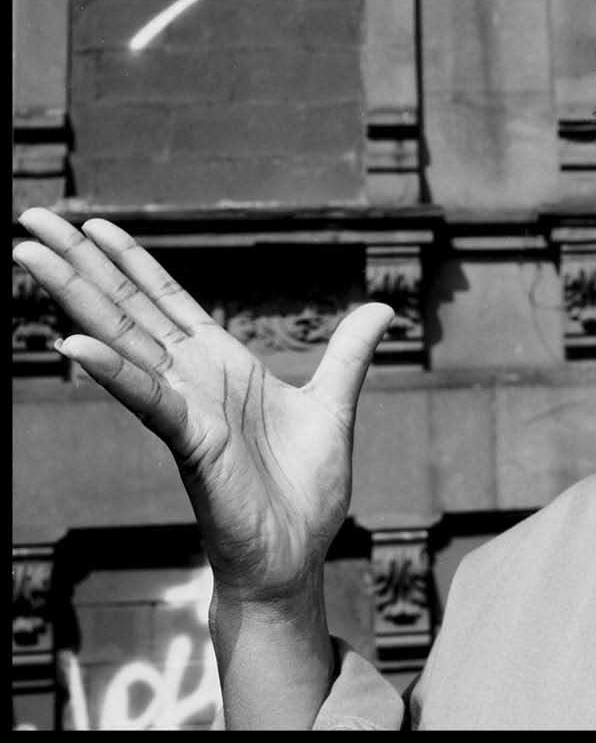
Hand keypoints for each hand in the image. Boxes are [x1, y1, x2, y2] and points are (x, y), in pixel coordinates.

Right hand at [12, 208, 393, 603]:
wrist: (295, 556)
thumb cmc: (304, 490)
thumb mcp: (335, 405)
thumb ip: (350, 354)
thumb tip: (383, 311)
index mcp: (222, 366)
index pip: (167, 300)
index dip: (131, 260)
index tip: (94, 222)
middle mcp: (193, 381)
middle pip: (128, 308)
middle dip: (81, 262)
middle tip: (33, 216)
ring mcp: (186, 410)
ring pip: (122, 342)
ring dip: (77, 297)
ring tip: (29, 254)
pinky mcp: (192, 445)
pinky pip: (149, 401)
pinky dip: (115, 373)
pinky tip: (76, 343)